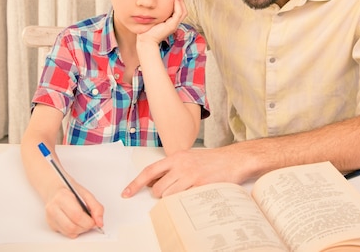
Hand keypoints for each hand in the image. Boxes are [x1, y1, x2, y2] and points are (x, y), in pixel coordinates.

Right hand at [43, 183, 103, 237]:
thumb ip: (96, 207)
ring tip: (84, 222)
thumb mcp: (86, 194)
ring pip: (69, 232)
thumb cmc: (70, 190)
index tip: (94, 220)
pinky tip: (76, 223)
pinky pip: (66, 233)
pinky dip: (74, 231)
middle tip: (90, 222)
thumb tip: (99, 222)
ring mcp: (50, 217)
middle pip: (72, 226)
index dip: (89, 221)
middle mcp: (53, 208)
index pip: (77, 215)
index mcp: (63, 197)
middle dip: (85, 227)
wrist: (55, 190)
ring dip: (80, 230)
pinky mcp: (51, 224)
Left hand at [121, 148, 249, 197]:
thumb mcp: (188, 158)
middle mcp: (180, 165)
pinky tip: (194, 194)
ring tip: (187, 191)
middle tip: (173, 191)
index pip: (149, 171)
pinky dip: (184, 201)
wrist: (233, 160)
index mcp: (176, 157)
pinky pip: (183, 199)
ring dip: (173, 198)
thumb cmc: (211, 160)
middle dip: (161, 194)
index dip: (135, 184)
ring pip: (168, 195)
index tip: (126, 193)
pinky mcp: (200, 185)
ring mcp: (190, 175)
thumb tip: (154, 182)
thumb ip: (172, 168)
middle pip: (157, 188)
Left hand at [137, 0, 186, 45]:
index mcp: (171, 22)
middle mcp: (174, 24)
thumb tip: (154, 3)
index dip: (179, 2)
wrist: (146, 40)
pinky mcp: (172, 26)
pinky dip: (178, 6)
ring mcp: (174, 25)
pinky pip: (178, 14)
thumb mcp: (153, 19)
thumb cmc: (147, 30)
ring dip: (181, 2)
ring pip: (183, 11)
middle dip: (182, 0)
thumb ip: (156, 12)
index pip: (179, 11)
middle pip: (183, 10)